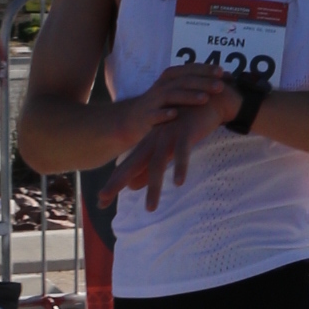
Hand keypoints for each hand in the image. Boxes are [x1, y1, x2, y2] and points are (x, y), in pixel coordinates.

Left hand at [98, 71, 236, 210]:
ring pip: (157, 164)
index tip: (101, 202)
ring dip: (154, 188)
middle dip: (118, 182)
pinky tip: (179, 183)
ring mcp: (168, 136)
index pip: (127, 167)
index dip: (114, 183)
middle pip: (133, 164)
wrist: (207, 100)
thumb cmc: (185, 126)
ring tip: (150, 209)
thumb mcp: (165, 149)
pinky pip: (182, 152)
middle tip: (103, 200)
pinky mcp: (185, 132)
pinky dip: (180, 167)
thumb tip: (132, 187)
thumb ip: (149, 168)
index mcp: (148, 146)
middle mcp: (154, 141)